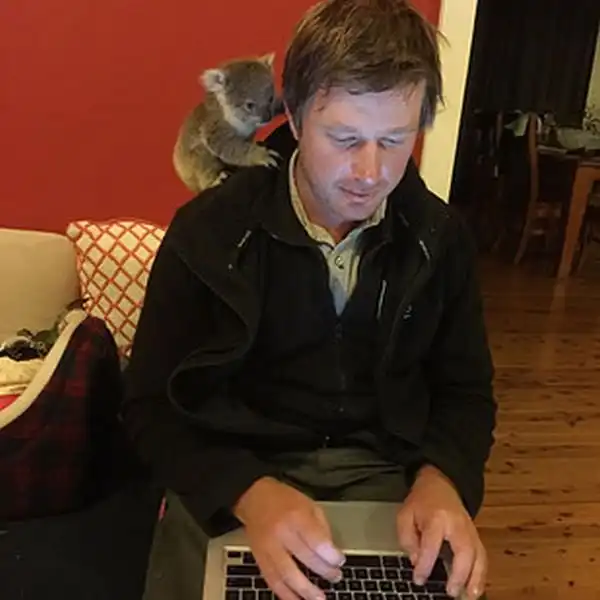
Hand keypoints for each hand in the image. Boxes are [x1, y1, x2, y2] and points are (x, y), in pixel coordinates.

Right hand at [233, 477, 344, 599]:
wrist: (254, 498)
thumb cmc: (283, 500)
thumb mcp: (308, 504)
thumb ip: (321, 527)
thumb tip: (331, 551)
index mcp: (296, 516)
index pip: (317, 541)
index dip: (332, 555)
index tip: (340, 560)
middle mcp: (281, 533)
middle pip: (305, 559)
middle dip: (324, 571)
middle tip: (335, 577)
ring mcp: (268, 547)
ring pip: (287, 575)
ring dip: (305, 591)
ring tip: (319, 598)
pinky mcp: (259, 558)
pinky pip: (272, 580)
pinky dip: (285, 594)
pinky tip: (297, 599)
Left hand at [396, 466, 486, 599]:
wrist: (441, 484)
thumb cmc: (422, 501)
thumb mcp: (405, 514)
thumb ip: (407, 538)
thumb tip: (416, 560)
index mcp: (436, 517)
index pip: (432, 544)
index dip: (425, 564)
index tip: (419, 579)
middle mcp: (457, 524)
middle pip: (464, 550)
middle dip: (460, 574)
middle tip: (451, 592)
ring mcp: (470, 530)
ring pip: (479, 556)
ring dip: (476, 579)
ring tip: (469, 597)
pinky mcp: (476, 535)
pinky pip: (482, 556)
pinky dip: (481, 574)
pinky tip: (476, 588)